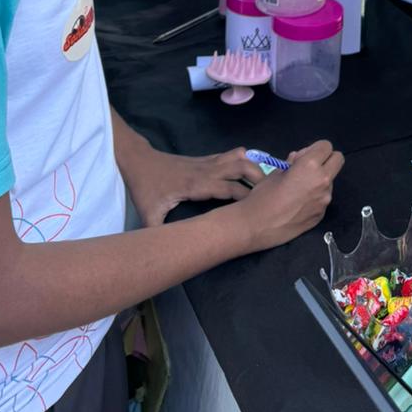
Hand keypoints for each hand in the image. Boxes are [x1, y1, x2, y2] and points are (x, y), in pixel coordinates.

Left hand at [124, 144, 264, 227]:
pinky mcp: (205, 159)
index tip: (259, 206)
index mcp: (197, 185)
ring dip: (253, 166)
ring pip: (237, 157)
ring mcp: (207, 162)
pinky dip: (243, 160)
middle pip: (240, 167)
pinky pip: (229, 155)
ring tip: (265, 180)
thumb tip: (165, 256)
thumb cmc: (147, 188)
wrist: (140, 162)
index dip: (245, 196)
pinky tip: (249, 169)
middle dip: (257, 177)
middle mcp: (207, 171)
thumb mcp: (149, 215)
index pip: (228, 188)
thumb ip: (158, 234)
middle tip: (270, 192)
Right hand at [234, 140, 344, 252]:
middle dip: (326, 159)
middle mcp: (323, 181)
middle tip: (309, 167)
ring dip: (320, 179)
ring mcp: (324, 199)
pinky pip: (323, 198)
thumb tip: (300, 158)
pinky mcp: (322, 214)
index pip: (326, 146)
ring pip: (330, 180)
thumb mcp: (276, 172)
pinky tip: (299, 203)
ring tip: (299, 189)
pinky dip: (315, 196)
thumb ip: (294, 162)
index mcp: (310, 166)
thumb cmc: (263, 195)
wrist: (257, 226)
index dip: (316, 148)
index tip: (305, 155)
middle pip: (338, 159)